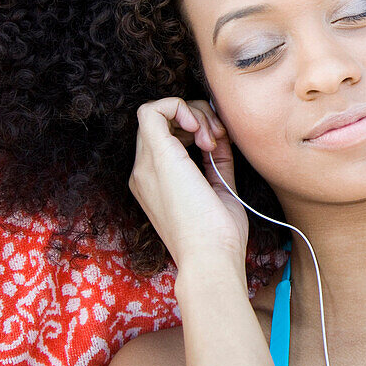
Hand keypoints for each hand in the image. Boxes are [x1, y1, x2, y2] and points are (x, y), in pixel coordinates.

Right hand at [128, 97, 247, 271]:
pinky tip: (200, 128)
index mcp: (155, 182)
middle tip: (218, 138)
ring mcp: (146, 165)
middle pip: (161, 121)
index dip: (195, 128)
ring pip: (158, 112)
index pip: (166, 136)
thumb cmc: (218, 236)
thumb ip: (216, 162)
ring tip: (213, 139)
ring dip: (193, 114)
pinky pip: (152, 110)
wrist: (211, 258)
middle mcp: (144, 172)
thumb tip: (221, 138)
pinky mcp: (157, 158)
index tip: (220, 144)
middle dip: (196, 117)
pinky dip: (179, 107)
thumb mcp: (219, 189)